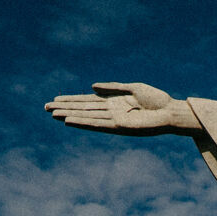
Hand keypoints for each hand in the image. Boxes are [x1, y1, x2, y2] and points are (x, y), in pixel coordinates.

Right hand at [44, 82, 202, 135]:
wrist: (171, 112)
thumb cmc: (157, 100)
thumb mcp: (133, 88)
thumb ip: (112, 88)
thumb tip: (91, 87)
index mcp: (114, 102)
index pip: (88, 102)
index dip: (71, 100)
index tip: (55, 101)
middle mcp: (111, 112)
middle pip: (83, 109)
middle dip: (65, 108)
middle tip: (45, 109)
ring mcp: (114, 120)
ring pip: (86, 117)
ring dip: (69, 115)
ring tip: (52, 114)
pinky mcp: (119, 127)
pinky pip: (97, 124)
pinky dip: (83, 123)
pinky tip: (69, 121)